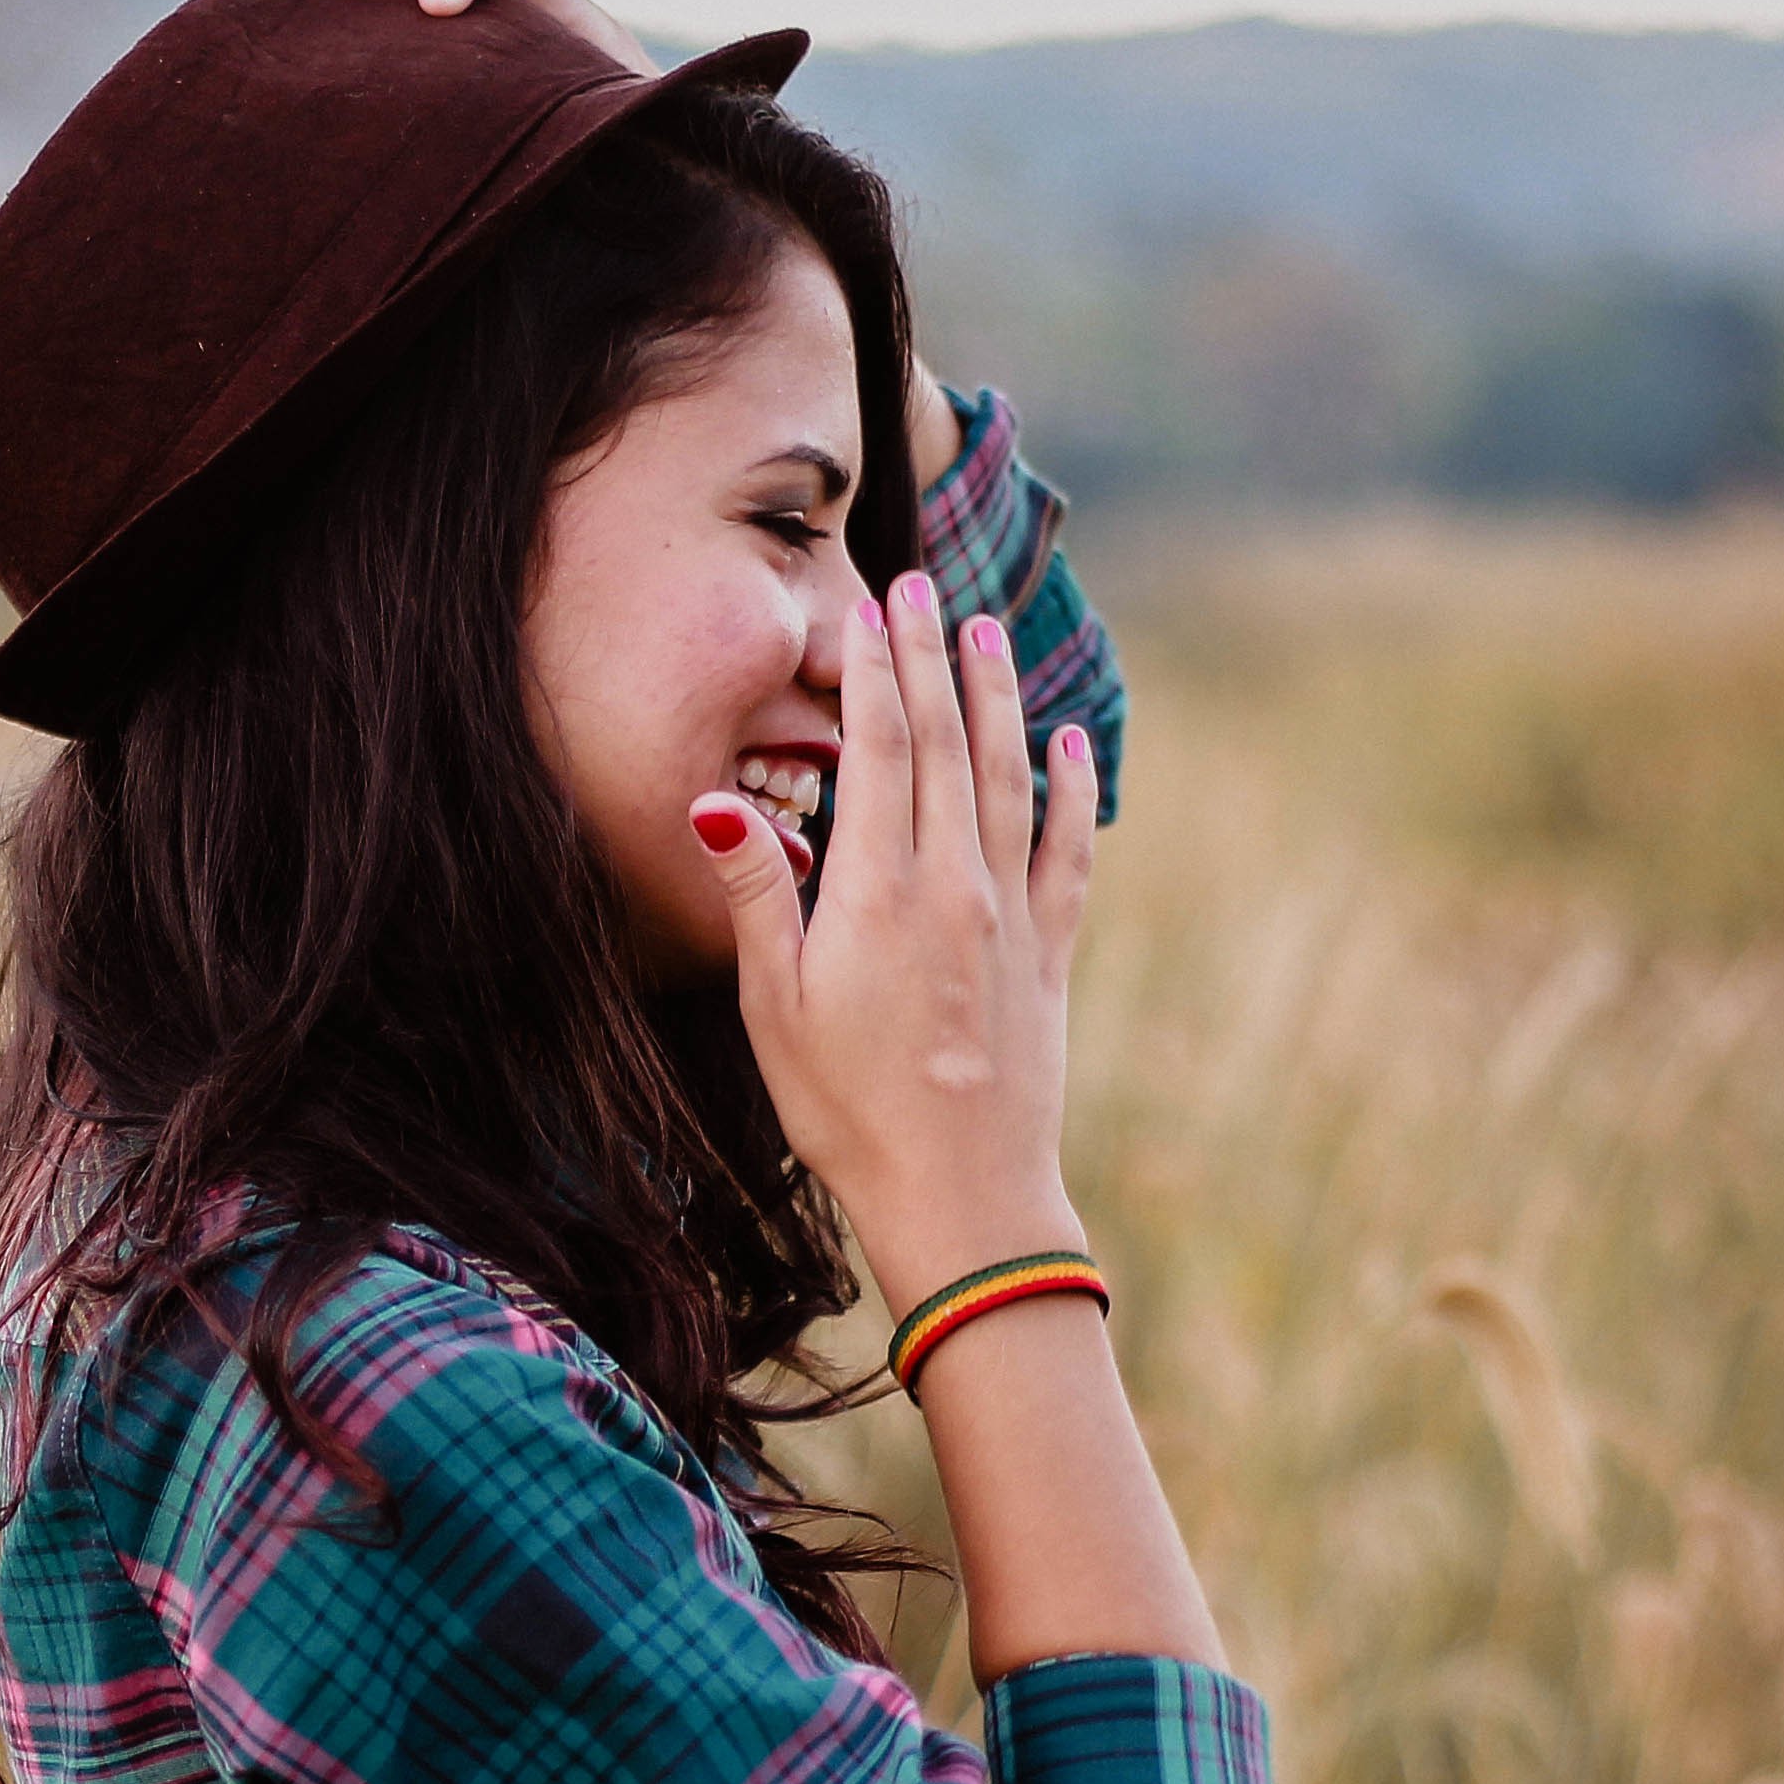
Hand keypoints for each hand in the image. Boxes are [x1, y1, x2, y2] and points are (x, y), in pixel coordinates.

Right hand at [692, 568, 1097, 1316]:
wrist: (960, 1196)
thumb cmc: (846, 1112)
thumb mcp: (775, 1008)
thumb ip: (757, 894)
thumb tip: (714, 799)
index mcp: (878, 893)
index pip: (877, 750)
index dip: (872, 673)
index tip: (869, 610)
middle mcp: (953, 887)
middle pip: (942, 745)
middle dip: (928, 659)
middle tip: (920, 587)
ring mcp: (1009, 917)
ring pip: (1006, 778)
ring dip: (996, 698)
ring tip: (986, 631)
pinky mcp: (1047, 956)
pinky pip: (1066, 851)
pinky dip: (1068, 790)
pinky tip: (1069, 742)